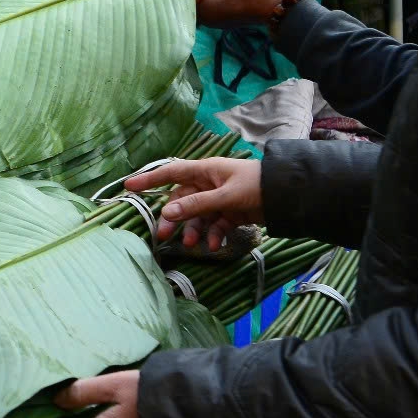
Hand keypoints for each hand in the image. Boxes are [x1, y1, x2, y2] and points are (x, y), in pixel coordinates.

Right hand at [125, 157, 263, 252]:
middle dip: (173, 218)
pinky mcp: (230, 212)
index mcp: (205, 171)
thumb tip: (168, 213)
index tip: (129, 187)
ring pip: (198, 215)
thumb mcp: (225, 196)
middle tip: (162, 236)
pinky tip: (215, 246)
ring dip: (193, 230)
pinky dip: (213, 235)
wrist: (288, 195)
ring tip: (191, 245)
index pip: (171, 172)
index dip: (150, 179)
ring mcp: (219, 199)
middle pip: (182, 200)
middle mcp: (209, 183)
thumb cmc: (255, 186)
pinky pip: (215, 224)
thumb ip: (196, 205)